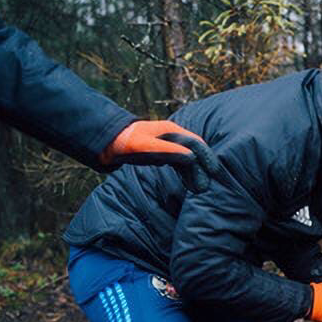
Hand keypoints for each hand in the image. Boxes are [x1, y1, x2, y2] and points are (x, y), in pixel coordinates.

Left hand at [100, 121, 220, 192]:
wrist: (107, 142)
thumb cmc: (126, 142)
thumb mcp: (146, 147)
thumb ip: (169, 151)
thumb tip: (192, 159)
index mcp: (172, 132)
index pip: (196, 144)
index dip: (206, 158)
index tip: (214, 172)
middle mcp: (173, 137)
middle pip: (194, 153)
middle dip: (201, 169)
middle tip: (205, 187)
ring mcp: (168, 145)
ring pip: (187, 160)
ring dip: (194, 174)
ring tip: (199, 189)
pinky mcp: (162, 154)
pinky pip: (179, 164)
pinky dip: (185, 174)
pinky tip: (188, 184)